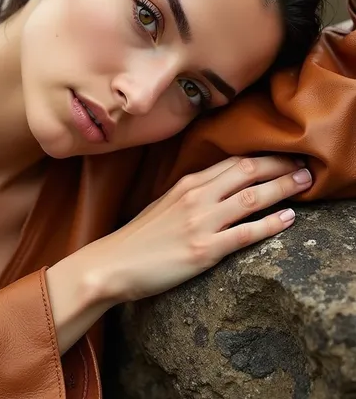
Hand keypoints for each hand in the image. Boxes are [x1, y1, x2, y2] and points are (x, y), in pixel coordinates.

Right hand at [81, 155, 311, 302]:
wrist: (114, 263)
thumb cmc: (140, 237)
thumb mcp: (166, 203)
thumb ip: (193, 192)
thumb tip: (221, 188)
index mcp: (187, 183)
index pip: (233, 163)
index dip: (264, 158)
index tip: (285, 157)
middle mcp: (196, 196)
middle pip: (247, 172)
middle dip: (281, 167)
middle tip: (305, 167)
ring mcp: (201, 222)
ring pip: (252, 197)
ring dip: (283, 188)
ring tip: (306, 184)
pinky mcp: (204, 250)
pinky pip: (246, 233)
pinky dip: (271, 224)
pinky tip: (289, 219)